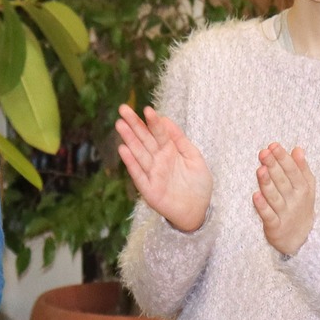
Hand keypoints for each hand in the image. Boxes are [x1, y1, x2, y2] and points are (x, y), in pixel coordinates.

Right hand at [116, 105, 211, 232]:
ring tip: (120, 125)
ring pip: (139, 153)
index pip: (159, 132)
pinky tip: (123, 149)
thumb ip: (180, 140)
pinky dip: (131, 162)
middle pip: (144, 139)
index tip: (146, 109)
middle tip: (123, 109)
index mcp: (170, 151)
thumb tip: (166, 120)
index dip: (153, 121)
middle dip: (134, 125)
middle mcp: (158, 160)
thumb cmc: (198, 185)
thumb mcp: (194, 158)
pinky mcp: (148, 189)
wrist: (199, 211)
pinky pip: (138, 174)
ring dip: (129, 139)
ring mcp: (152, 174)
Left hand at [253, 143, 315, 256]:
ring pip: (275, 197)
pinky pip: (269, 215)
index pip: (293, 171)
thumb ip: (302, 168)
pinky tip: (256, 195)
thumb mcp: (307, 187)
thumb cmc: (301, 206)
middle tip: (263, 153)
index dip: (283, 158)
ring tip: (260, 170)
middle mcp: (295, 201)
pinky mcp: (275, 226)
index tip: (273, 146)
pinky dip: (262, 206)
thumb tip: (298, 149)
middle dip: (274, 166)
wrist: (300, 238)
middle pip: (283, 182)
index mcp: (303, 189)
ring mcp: (285, 214)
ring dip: (268, 184)